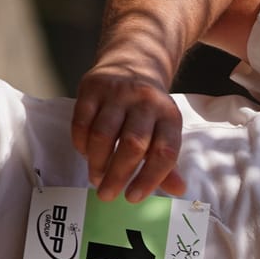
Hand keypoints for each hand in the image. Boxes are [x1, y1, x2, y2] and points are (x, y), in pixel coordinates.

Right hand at [70, 63, 186, 202]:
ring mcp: (118, 92)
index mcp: (169, 115)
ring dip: (97, 162)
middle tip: (107, 195)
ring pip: (104, 134)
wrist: (134, 60)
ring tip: (96, 178)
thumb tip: (177, 190)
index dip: (150, 178)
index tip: (133, 198)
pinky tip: (86, 154)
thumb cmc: (149, 109)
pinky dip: (82, 142)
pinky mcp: (93, 87)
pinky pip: (82, 121)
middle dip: (118, 175)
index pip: (164, 152)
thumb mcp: (164, 129)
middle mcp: (146, 102)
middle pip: (133, 145)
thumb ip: (167, 162)